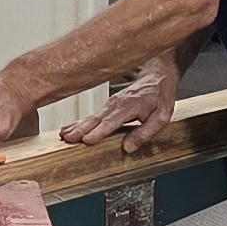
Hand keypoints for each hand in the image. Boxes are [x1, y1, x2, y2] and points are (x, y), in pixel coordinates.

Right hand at [60, 61, 177, 151]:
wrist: (157, 77)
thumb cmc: (160, 97)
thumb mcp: (161, 117)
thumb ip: (145, 133)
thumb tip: (128, 148)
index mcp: (129, 107)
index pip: (111, 121)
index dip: (99, 131)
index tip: (87, 140)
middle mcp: (116, 104)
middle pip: (96, 119)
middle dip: (81, 129)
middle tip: (69, 139)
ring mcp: (110, 104)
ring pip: (91, 117)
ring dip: (77, 126)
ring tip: (64, 135)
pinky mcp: (107, 106)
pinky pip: (92, 116)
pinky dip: (80, 122)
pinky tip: (69, 129)